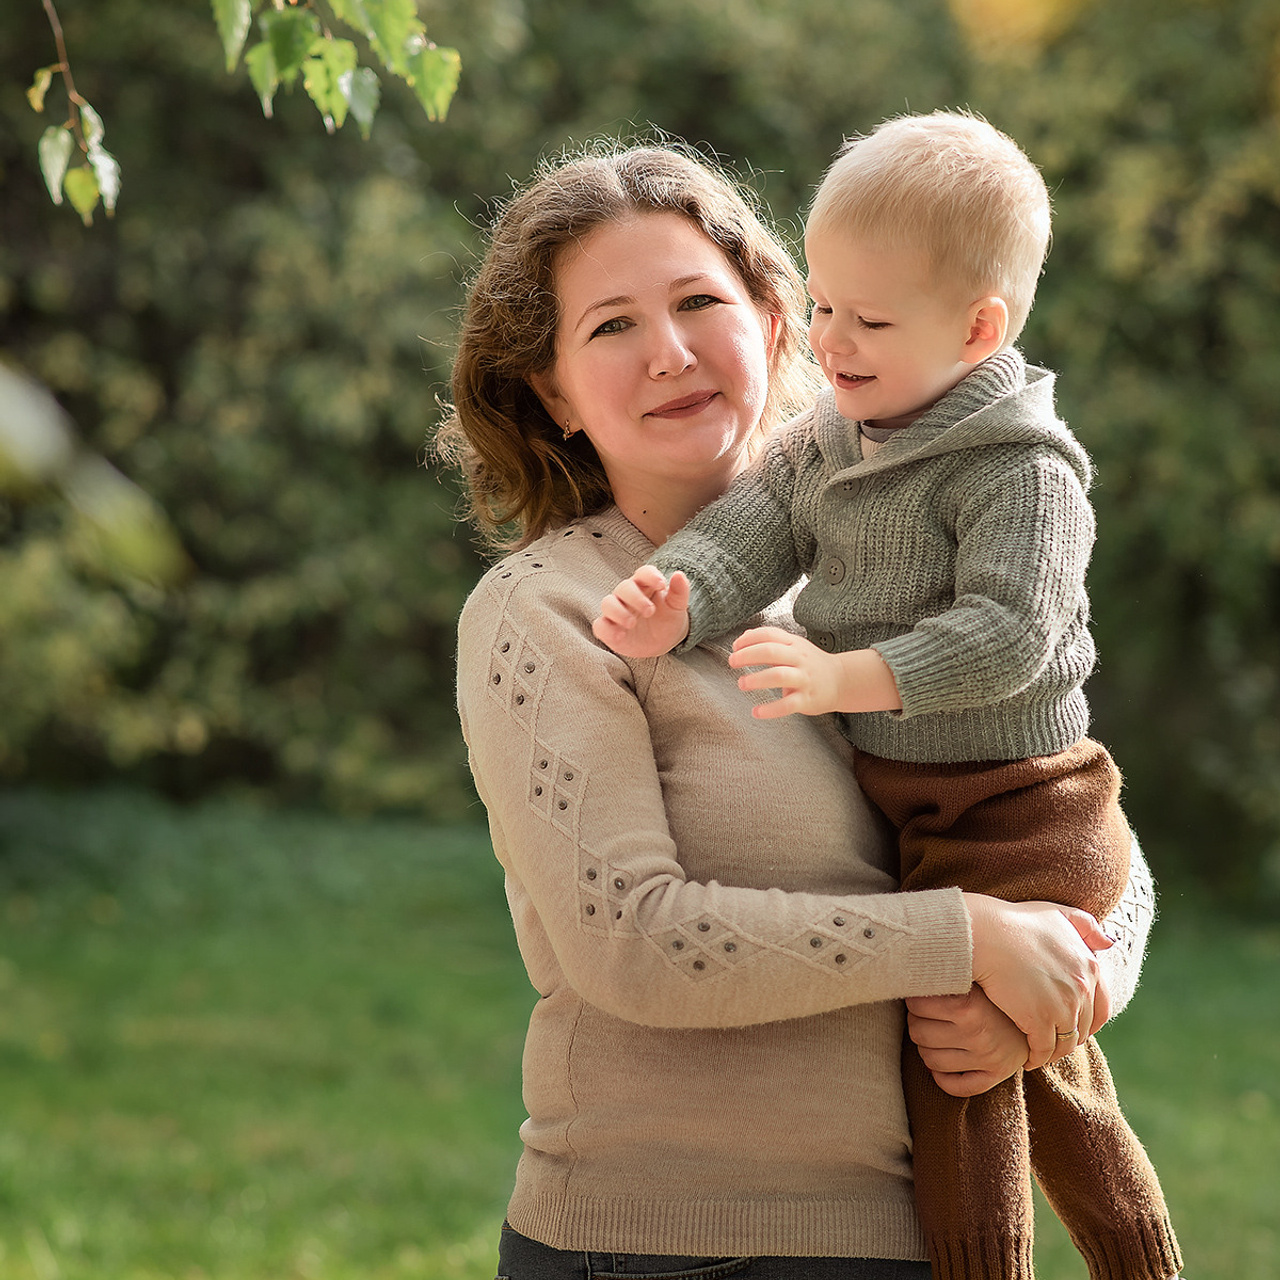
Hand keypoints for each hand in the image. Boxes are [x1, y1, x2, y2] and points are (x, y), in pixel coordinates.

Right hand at [592, 567, 689, 657]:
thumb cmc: (667, 620)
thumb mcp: (677, 607)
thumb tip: (679, 575)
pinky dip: (607, 630)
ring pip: (607, 603)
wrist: (662, 643)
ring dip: (618, 612)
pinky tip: (620, 635)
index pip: (643, 573)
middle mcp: (627, 596)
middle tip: (650, 611)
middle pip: (623, 587)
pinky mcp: (609, 629)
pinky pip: (600, 626)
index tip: (662, 584)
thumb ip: (679, 592)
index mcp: (644, 585)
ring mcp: (616, 612)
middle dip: (635, 598)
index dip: (650, 575)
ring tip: (632, 623)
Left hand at [728, 629, 901, 717]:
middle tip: (732, 662)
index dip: (749, 639)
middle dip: (748, 655)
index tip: (735, 647)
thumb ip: (771, 641)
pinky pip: (788, 704)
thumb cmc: (810, 664)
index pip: (769, 634)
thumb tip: (744, 636)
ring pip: (778, 675)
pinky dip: (770, 710)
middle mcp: (799, 659)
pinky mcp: (807, 699)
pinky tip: (756, 712)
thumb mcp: (794, 647)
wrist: (841, 681)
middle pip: (771, 651)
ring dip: (756, 679)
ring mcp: (804, 679)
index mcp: (794, 644)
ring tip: (742, 684)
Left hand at [906, 986, 1028, 1095]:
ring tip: (934, 1036)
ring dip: (926, 1049)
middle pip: (919, 1033)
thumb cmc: (996, 989)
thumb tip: (911, 973)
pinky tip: (942, 1065)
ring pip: (931, 1060)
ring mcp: (988, 1057)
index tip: (920, 997)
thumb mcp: (972, 977)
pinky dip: (943, 1078)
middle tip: (926, 1016)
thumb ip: (945, 977)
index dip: (914, 1000)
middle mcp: (978, 1033)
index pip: (916, 1005)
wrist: (1040, 1009)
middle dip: (917, 1023)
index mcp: (968, 1005)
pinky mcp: (996, 1075)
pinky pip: (958, 1087)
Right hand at [964, 894, 1114, 1070]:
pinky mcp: (1038, 1020)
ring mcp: (1062, 1006)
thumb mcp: (1056, 913)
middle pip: (1083, 1027)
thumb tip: (1110, 942)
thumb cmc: (1013, 920)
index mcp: (1089, 966)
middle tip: (1052, 1042)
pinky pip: (1044, 1050)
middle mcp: (1082, 988)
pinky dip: (1037, 1057)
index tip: (1070, 1025)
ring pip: (1065, 1043)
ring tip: (1039, 1053)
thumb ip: (1085, 925)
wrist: (982, 934)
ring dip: (1054, 1052)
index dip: (1087, 1021)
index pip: (1101, 1007)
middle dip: (1070, 1037)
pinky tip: (1026, 1057)